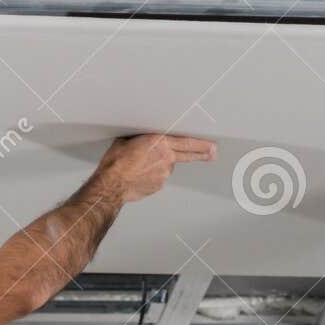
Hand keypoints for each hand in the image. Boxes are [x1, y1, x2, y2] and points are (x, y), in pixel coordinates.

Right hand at [92, 133, 216, 203]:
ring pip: (168, 166)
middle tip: (212, 154)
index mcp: (158, 142)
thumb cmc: (116, 163)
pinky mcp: (160, 185)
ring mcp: (164, 173)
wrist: (111, 184)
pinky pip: (160, 177)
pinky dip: (153, 176)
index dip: (201, 144)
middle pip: (188, 155)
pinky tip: (141, 175)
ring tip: (143, 166)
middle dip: (202, 154)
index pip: (187, 142)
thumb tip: (142, 140)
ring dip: (161, 165)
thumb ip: (142, 139)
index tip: (211, 145)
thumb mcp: (126, 141)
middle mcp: (165, 157)